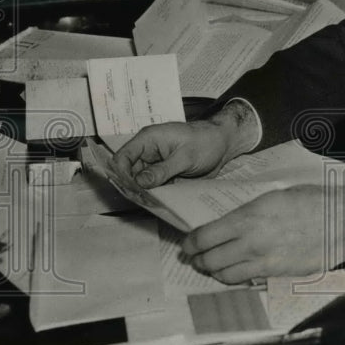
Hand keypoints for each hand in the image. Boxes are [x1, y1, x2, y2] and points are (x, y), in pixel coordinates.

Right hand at [110, 100, 259, 188]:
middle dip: (133, 188)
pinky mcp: (164, 173)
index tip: (129, 190)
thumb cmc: (206, 142)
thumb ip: (162, 170)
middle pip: (128, 173)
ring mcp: (155, 164)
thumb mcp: (185, 157)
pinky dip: (155, 194)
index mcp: (148, 140)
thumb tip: (140, 181)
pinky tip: (160, 203)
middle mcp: (148, 152)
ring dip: (144, 193)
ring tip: (152, 204)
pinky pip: (153, 186)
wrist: (223, 143)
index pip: (123, 157)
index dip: (121, 174)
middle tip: (143, 202)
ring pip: (140, 182)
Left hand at [182, 183, 344, 282]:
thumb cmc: (313, 202)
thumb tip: (228, 221)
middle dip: (197, 259)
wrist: (343, 222)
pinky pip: (246, 280)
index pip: (205, 236)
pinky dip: (234, 278)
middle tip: (194, 257)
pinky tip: (234, 272)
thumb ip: (249, 210)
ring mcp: (264, 261)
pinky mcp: (277, 274)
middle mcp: (252, 241)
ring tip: (209, 266)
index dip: (191, 243)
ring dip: (212, 271)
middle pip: (209, 259)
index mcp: (249, 216)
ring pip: (224, 275)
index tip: (188, 243)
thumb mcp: (276, 195)